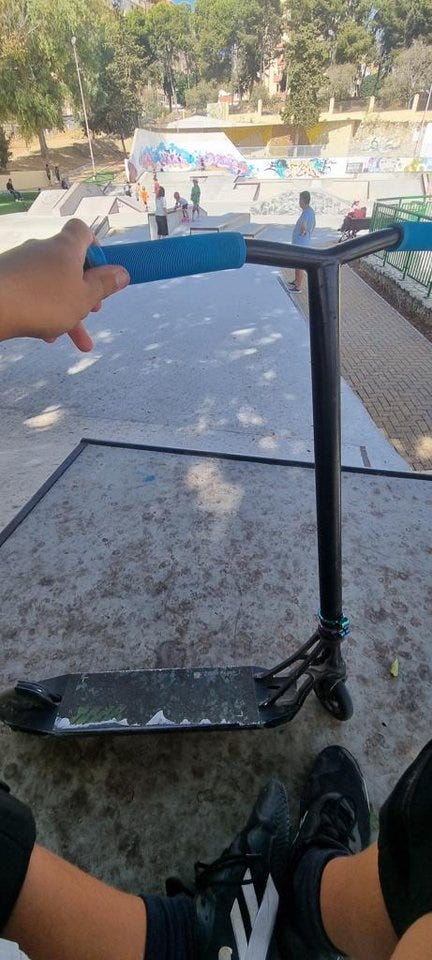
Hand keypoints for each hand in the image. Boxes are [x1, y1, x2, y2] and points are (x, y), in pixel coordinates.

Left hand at [0, 219, 129, 350]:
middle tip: (93, 312)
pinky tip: (47, 335)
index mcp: (66, 247)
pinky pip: (32, 293)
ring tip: (76, 339)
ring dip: (66, 310)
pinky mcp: (7, 278)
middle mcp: (43, 249)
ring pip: (52, 285)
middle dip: (84, 292)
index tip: (101, 271)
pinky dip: (43, 311)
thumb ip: (104, 285)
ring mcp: (22, 262)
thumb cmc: (44, 301)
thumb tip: (122, 272)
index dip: (96, 248)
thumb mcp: (84, 298)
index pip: (83, 231)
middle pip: (70, 265)